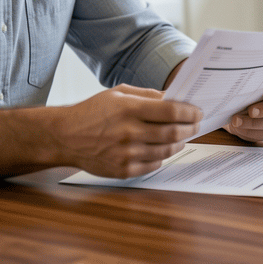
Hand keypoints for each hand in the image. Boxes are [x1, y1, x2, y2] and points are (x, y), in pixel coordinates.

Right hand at [53, 85, 201, 177]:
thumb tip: (173, 98)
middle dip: (190, 128)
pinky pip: (154, 165)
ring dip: (179, 143)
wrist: (65, 136)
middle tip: (196, 125)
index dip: (190, 112)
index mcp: (129, 109)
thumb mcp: (117, 93)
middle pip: (173, 133)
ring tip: (182, 137)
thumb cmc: (92, 111)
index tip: (197, 112)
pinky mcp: (123, 170)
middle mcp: (129, 132)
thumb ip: (146, 95)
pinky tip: (162, 149)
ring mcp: (126, 154)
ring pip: (166, 150)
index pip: (171, 112)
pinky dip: (162, 156)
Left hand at [225, 73, 262, 141]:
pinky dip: (248, 130)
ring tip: (237, 120)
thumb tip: (235, 67)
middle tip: (252, 111)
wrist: (228, 106)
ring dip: (255, 122)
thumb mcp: (240, 79)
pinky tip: (237, 126)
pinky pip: (262, 132)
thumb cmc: (238, 88)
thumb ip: (244, 75)